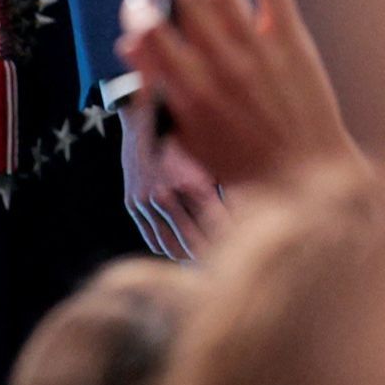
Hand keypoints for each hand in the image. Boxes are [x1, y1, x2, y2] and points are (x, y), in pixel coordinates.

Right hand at [118, 0, 365, 191]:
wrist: (309, 175)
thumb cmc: (241, 162)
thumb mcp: (187, 137)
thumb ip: (157, 91)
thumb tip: (129, 45)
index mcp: (191, 94)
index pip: (154, 38)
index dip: (139, 13)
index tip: (134, 0)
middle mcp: (222, 67)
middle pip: (185, 5)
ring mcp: (258, 50)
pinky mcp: (290, 38)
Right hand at [119, 98, 233, 260]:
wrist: (144, 114)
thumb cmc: (188, 132)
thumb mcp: (211, 155)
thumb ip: (228, 187)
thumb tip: (252, 218)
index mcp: (192, 183)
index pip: (219, 228)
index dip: (235, 245)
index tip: (247, 254)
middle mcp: (167, 194)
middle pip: (196, 243)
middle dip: (215, 258)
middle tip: (230, 270)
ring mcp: (146, 201)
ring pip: (172, 246)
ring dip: (190, 258)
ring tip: (207, 266)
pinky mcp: (133, 203)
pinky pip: (152, 239)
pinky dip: (168, 249)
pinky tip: (182, 252)